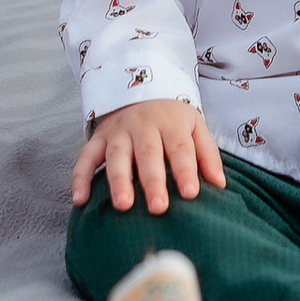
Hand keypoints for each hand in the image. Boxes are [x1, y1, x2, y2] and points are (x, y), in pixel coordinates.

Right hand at [74, 99, 226, 213]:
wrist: (138, 92)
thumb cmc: (171, 120)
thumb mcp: (195, 127)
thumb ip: (207, 154)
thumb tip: (219, 184)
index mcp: (170, 123)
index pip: (180, 149)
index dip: (185, 171)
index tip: (191, 194)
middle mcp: (142, 126)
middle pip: (148, 154)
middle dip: (153, 181)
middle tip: (158, 208)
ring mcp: (118, 132)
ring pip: (117, 156)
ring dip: (119, 181)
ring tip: (123, 206)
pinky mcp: (97, 139)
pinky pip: (86, 158)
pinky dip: (80, 178)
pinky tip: (80, 200)